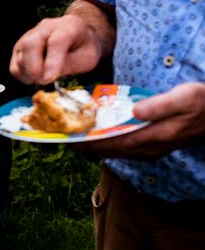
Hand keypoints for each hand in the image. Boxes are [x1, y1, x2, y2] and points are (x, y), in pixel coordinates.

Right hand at [10, 14, 104, 84]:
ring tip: (44, 78)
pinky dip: (23, 76)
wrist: (78, 36)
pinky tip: (36, 77)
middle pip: (31, 44)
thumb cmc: (83, 48)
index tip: (49, 79)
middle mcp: (45, 27)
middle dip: (34, 69)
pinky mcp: (19, 48)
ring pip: (20, 56)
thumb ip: (70, 65)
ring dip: (30, 74)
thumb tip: (47, 76)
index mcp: (68, 26)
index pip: (57, 41)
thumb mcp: (87, 58)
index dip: (52, 61)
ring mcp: (29, 36)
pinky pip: (15, 66)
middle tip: (44, 82)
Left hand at [75, 82, 204, 159]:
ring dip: (90, 145)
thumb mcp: (184, 98)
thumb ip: (159, 106)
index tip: (64, 139)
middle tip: (59, 136)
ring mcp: (146, 150)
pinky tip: (94, 132)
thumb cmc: (202, 103)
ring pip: (110, 151)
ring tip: (70, 134)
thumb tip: (135, 110)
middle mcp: (144, 149)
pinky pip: (118, 147)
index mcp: (149, 139)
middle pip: (104, 151)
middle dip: (81, 145)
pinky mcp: (148, 146)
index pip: (109, 145)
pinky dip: (102, 142)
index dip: (85, 143)